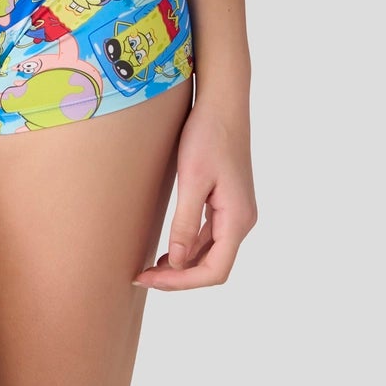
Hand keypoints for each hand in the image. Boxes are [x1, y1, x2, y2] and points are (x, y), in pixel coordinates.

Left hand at [133, 93, 256, 290]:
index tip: (149, 278)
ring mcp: (237, 211)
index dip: (181, 283)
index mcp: (237, 219)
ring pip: (211, 252)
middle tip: (143, 276)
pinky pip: (210, 235)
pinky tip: (170, 248)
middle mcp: (242, 220)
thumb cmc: (207, 135)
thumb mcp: (192, 179)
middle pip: (213, 266)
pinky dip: (190, 246)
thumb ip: (186, 223)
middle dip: (179, 277)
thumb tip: (178, 264)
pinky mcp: (228, 201)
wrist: (222, 102)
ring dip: (184, 264)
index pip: (214, 271)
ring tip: (151, 267)